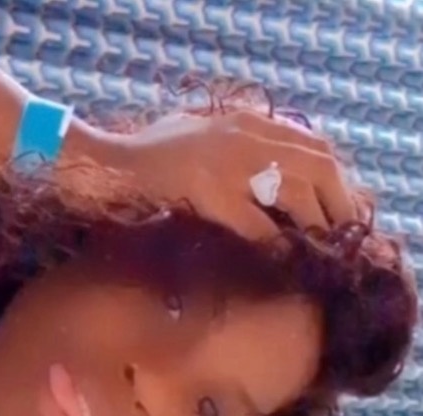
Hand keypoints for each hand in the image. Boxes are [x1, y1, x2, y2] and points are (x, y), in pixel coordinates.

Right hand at [114, 108, 356, 240]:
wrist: (111, 166)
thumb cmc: (152, 154)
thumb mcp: (204, 135)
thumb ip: (239, 145)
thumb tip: (273, 177)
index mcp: (246, 121)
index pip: (312, 144)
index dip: (334, 178)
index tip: (339, 206)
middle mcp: (245, 136)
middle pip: (315, 165)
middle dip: (334, 202)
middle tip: (338, 235)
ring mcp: (230, 165)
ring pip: (295, 192)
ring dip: (312, 224)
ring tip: (317, 249)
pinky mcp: (214, 195)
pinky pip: (259, 224)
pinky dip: (275, 243)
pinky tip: (282, 258)